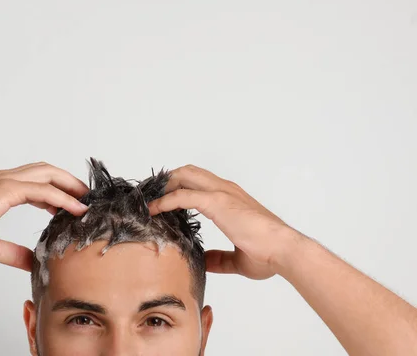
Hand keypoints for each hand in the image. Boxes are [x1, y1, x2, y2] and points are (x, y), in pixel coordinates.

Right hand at [0, 162, 88, 270]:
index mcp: (1, 187)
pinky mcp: (7, 190)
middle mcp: (6, 178)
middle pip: (47, 171)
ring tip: (87, 201)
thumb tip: (31, 262)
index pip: (37, 180)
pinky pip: (43, 190)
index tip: (71, 204)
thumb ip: (14, 253)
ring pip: (49, 175)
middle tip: (86, 198)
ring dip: (71, 186)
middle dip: (69, 181)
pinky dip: (62, 198)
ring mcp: (6, 181)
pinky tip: (75, 209)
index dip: (57, 189)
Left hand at [147, 165, 300, 279]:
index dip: (180, 186)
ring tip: (149, 199)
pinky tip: (154, 210)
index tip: (164, 198)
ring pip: (184, 175)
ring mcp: (222, 193)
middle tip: (152, 196)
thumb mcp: (237, 259)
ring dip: (164, 186)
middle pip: (189, 172)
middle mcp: (226, 190)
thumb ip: (219, 258)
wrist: (284, 250)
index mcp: (232, 198)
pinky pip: (183, 195)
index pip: (201, 182)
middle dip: (168, 180)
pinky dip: (165, 201)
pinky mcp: (217, 202)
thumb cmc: (268, 253)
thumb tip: (205, 261)